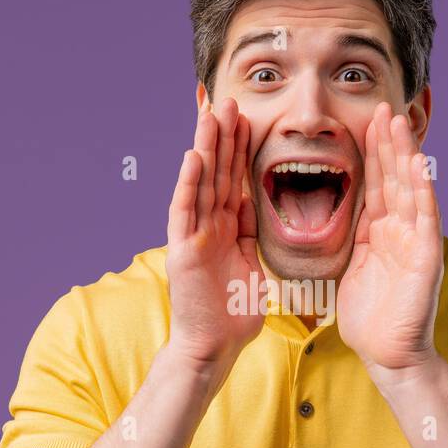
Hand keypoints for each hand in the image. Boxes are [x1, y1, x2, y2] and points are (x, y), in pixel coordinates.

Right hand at [165, 96, 264, 373]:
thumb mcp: (253, 266)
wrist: (214, 347)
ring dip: (206, 147)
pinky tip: (194, 157)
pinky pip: (186, 211)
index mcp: (227, 228)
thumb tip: (264, 211)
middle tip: (228, 99)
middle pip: (217, 172)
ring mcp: (193, 235)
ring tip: (210, 113)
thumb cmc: (234, 314)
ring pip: (201, 182)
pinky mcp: (183, 250)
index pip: (234, 179)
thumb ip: (254, 236)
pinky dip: (189, 183)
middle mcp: (208, 225)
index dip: (239, 148)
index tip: (245, 116)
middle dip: (222, 136)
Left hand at [337, 101, 443, 381]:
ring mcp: (416, 241)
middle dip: (387, 142)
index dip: (369, 152)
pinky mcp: (427, 255)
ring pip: (410, 188)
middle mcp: (401, 231)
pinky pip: (424, 216)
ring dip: (404, 154)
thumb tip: (320, 219)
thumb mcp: (347, 268)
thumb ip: (342, 240)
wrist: (387, 354)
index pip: (374, 183)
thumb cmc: (367, 317)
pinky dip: (422, 188)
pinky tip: (417, 163)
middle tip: (380, 106)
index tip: (362, 121)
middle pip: (393, 178)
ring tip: (397, 122)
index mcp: (379, 232)